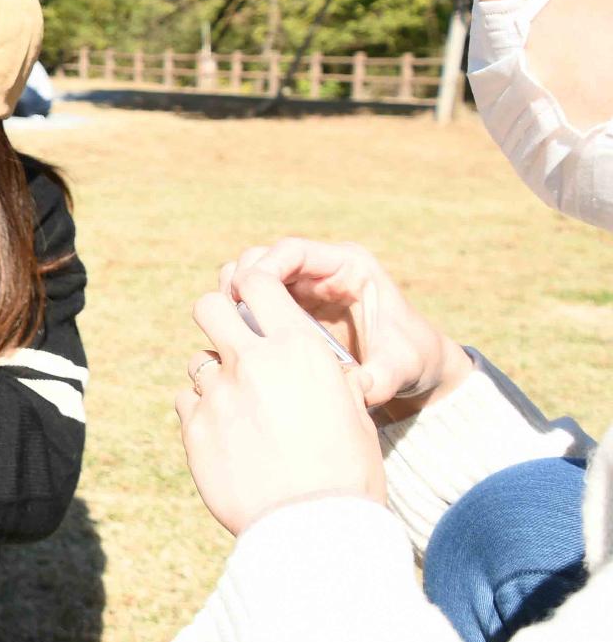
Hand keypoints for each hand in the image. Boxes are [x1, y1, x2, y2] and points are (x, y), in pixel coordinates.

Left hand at [175, 271, 384, 535]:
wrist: (314, 526)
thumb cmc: (347, 472)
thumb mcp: (353, 411)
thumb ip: (327, 377)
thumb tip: (320, 365)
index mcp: (298, 347)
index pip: (258, 282)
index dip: (250, 288)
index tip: (252, 303)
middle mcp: (252, 360)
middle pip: (208, 307)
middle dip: (218, 318)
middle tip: (234, 344)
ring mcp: (218, 393)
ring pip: (197, 360)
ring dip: (214, 374)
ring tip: (240, 407)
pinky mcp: (194, 427)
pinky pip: (187, 401)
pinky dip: (201, 411)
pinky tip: (226, 435)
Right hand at [219, 237, 471, 416]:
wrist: (411, 368)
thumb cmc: (410, 359)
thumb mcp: (401, 367)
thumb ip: (380, 377)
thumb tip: (358, 391)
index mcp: (349, 266)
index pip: (292, 250)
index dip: (263, 268)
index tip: (245, 296)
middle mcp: (319, 271)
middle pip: (260, 258)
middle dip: (240, 281)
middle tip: (230, 316)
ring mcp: (300, 290)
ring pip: (248, 278)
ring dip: (235, 299)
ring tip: (232, 330)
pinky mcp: (288, 311)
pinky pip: (251, 304)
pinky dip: (239, 317)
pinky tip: (239, 344)